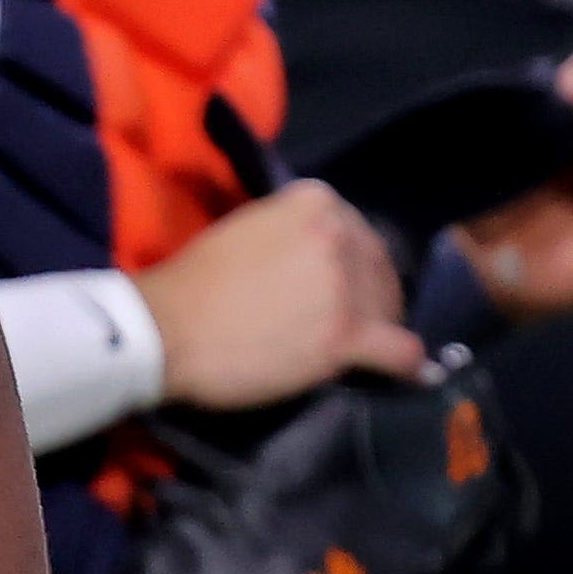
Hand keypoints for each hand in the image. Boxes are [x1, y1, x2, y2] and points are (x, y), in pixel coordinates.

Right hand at [141, 181, 424, 407]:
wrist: (167, 329)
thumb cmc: (193, 281)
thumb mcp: (246, 228)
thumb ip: (289, 232)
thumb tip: (311, 259)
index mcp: (314, 202)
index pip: (357, 229)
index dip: (351, 259)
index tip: (338, 279)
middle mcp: (339, 236)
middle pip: (380, 266)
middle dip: (371, 292)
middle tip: (349, 317)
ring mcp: (346, 287)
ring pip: (391, 307)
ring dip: (381, 326)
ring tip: (363, 347)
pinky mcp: (346, 336)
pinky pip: (400, 350)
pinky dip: (405, 363)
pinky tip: (404, 371)